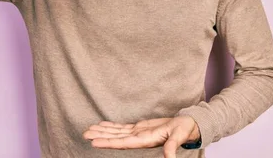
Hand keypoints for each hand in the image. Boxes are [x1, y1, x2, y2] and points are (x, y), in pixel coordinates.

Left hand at [83, 116, 200, 157]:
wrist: (188, 125)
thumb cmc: (184, 130)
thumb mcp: (179, 137)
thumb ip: (172, 148)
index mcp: (146, 141)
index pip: (123, 143)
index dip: (108, 142)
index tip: (94, 142)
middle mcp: (139, 138)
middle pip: (116, 138)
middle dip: (101, 136)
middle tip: (84, 134)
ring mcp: (138, 133)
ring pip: (117, 132)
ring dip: (103, 131)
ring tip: (88, 130)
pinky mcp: (140, 128)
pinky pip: (122, 127)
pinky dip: (112, 126)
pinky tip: (102, 125)